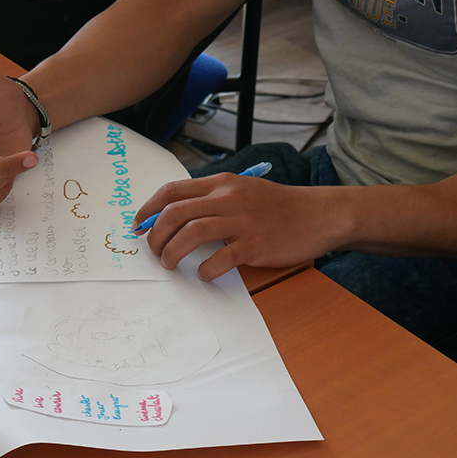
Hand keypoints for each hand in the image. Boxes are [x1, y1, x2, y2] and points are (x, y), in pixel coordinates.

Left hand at [133, 173, 342, 280]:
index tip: (137, 226)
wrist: (319, 214)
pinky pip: (221, 258)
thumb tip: (171, 216)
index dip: (148, 209)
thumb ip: (210, 200)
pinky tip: (204, 274)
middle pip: (176, 213)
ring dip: (172, 252)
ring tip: (169, 264)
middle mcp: (228, 198)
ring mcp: (243, 220)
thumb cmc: (276, 206)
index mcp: (220, 183)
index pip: (172, 191)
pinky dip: (206, 269)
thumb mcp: (241, 190)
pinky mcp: (256, 244)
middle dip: (155, 234)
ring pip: (192, 232)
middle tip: (153, 251)